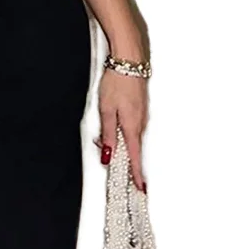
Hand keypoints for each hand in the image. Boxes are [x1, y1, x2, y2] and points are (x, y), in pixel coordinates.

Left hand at [92, 68, 148, 192]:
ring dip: (120, 143)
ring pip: (130, 137)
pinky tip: (113, 125)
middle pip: (132, 149)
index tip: (141, 188)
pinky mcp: (140, 108)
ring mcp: (142, 116)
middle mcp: (140, 123)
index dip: (137, 174)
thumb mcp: (106, 110)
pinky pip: (132, 127)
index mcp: (131, 127)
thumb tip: (108, 154)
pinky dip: (122, 131)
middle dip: (122, 158)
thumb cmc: (118, 82)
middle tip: (111, 162)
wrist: (130, 61)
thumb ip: (107, 134)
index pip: (134, 157)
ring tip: (106, 141)